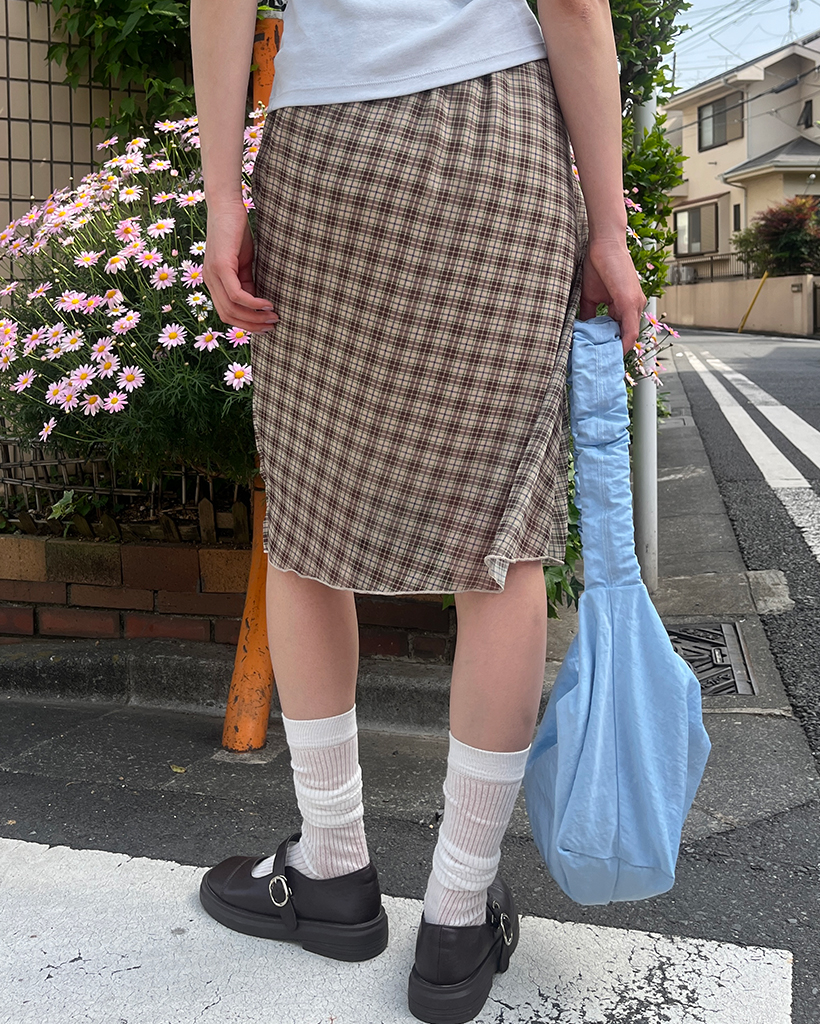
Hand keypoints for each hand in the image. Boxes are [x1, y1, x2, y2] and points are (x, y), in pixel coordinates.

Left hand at [202, 199, 278, 333]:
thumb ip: (248, 283)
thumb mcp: (244, 263)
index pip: (226, 313)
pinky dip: (253, 303)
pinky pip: (237, 294)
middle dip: (252, 326)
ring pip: (232, 308)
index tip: (265, 326)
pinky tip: (267, 304)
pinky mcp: (220, 266)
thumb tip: (259, 305)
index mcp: (213, 282)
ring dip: (254, 317)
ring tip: (273, 317)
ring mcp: (212, 274)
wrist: (227, 205)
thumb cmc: (237, 232)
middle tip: (273, 326)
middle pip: (228, 316)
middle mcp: (209, 281)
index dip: (246, 324)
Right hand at [579, 237, 645, 353]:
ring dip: (618, 351)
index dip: (611, 346)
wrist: (604, 244)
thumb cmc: (597, 265)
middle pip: (627, 337)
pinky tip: (613, 354)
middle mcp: (635, 306)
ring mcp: (635, 304)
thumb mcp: (590, 297)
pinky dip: (622, 343)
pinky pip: (629, 330)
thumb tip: (581, 332)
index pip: (621, 331)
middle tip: (601, 366)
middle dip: (614, 352)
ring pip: (630, 336)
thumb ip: (589, 315)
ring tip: (605, 364)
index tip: (600, 357)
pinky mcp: (630, 302)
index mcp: (625, 305)